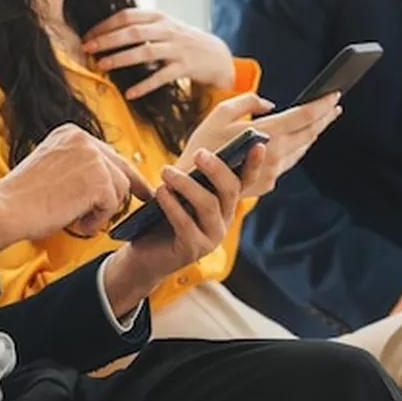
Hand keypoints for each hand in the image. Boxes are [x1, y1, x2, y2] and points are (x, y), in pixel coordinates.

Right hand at [0, 124, 152, 253]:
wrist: (6, 208)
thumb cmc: (24, 197)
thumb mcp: (54, 168)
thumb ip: (79, 166)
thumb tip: (109, 176)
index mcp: (71, 134)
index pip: (107, 153)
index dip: (121, 171)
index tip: (137, 182)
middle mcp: (84, 140)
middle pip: (121, 167)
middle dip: (132, 186)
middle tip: (147, 196)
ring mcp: (93, 158)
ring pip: (120, 188)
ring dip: (103, 209)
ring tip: (79, 219)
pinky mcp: (99, 180)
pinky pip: (112, 205)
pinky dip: (97, 219)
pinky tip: (78, 223)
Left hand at [83, 9, 234, 98]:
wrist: (216, 55)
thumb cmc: (183, 42)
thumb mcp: (164, 26)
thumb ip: (141, 25)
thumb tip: (105, 31)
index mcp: (159, 17)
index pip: (126, 16)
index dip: (104, 25)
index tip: (87, 36)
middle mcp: (168, 30)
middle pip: (132, 32)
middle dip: (107, 40)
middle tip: (87, 49)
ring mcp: (177, 49)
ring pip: (145, 52)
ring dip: (120, 59)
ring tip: (101, 66)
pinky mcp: (184, 67)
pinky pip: (161, 77)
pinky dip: (144, 85)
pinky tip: (130, 93)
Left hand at [103, 148, 252, 314]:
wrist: (143, 256)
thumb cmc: (160, 220)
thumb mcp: (179, 195)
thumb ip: (193, 178)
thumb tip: (201, 153)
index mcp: (224, 205)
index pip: (245, 182)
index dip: (253, 164)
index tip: (258, 144)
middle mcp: (223, 221)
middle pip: (230, 190)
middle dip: (217, 169)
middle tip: (199, 153)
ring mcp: (211, 237)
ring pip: (208, 205)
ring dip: (187, 184)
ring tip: (166, 171)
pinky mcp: (193, 250)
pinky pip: (186, 224)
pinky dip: (172, 205)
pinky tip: (160, 192)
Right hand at [175, 91, 340, 198]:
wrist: (191, 187)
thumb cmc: (202, 146)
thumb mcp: (220, 114)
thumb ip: (248, 102)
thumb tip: (271, 105)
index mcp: (266, 134)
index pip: (304, 117)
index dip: (322, 105)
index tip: (336, 93)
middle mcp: (274, 155)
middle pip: (309, 134)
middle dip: (324, 117)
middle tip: (335, 105)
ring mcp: (273, 172)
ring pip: (301, 149)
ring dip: (313, 133)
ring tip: (323, 120)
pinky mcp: (268, 183)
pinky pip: (288, 162)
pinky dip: (296, 148)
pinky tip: (301, 140)